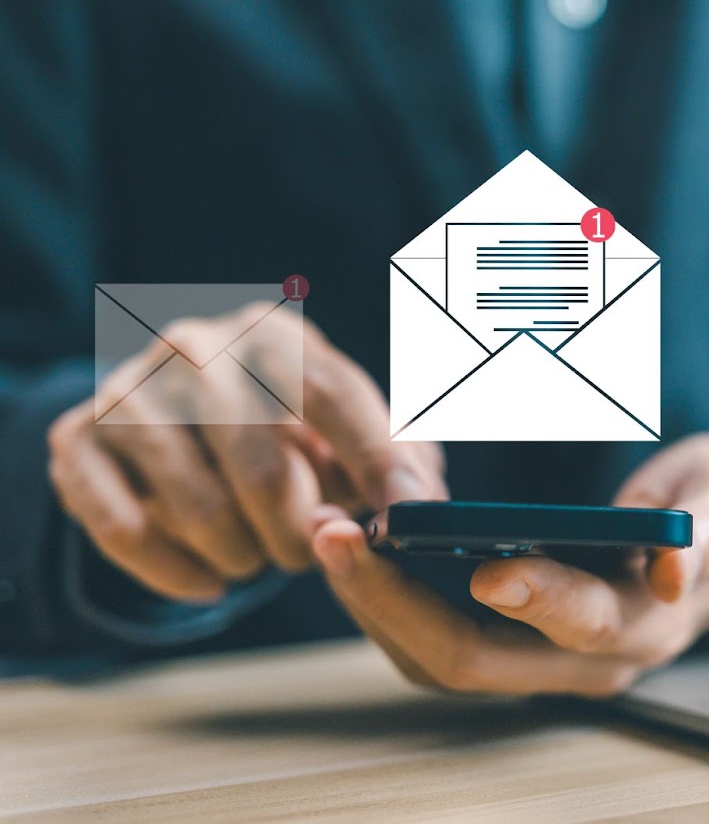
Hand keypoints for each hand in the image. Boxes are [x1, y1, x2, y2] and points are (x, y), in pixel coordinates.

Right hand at [48, 303, 444, 602]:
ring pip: (198, 506)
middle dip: (300, 530)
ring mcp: (128, 390)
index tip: (410, 517)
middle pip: (264, 465)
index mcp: (273, 335)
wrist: (175, 418)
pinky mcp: (76, 440)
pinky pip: (124, 531)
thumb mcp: (350, 430)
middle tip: (307, 551)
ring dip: (241, 554)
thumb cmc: (289, 430)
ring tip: (256, 556)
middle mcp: (195, 347)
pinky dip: (175, 572)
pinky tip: (207, 582)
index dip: (377, 462)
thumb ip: (399, 460)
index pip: (333, 394)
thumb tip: (422, 506)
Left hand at [311, 433, 708, 694]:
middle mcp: (587, 660)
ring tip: (328, 532)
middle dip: (399, 601)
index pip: (580, 624)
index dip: (536, 597)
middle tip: (343, 535)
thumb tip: (673, 568)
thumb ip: (708, 534)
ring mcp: (541, 659)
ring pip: (437, 656)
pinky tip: (354, 546)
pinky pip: (431, 636)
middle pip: (475, 657)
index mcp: (648, 623)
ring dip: (374, 602)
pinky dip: (385, 596)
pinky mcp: (508, 641)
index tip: (485, 564)